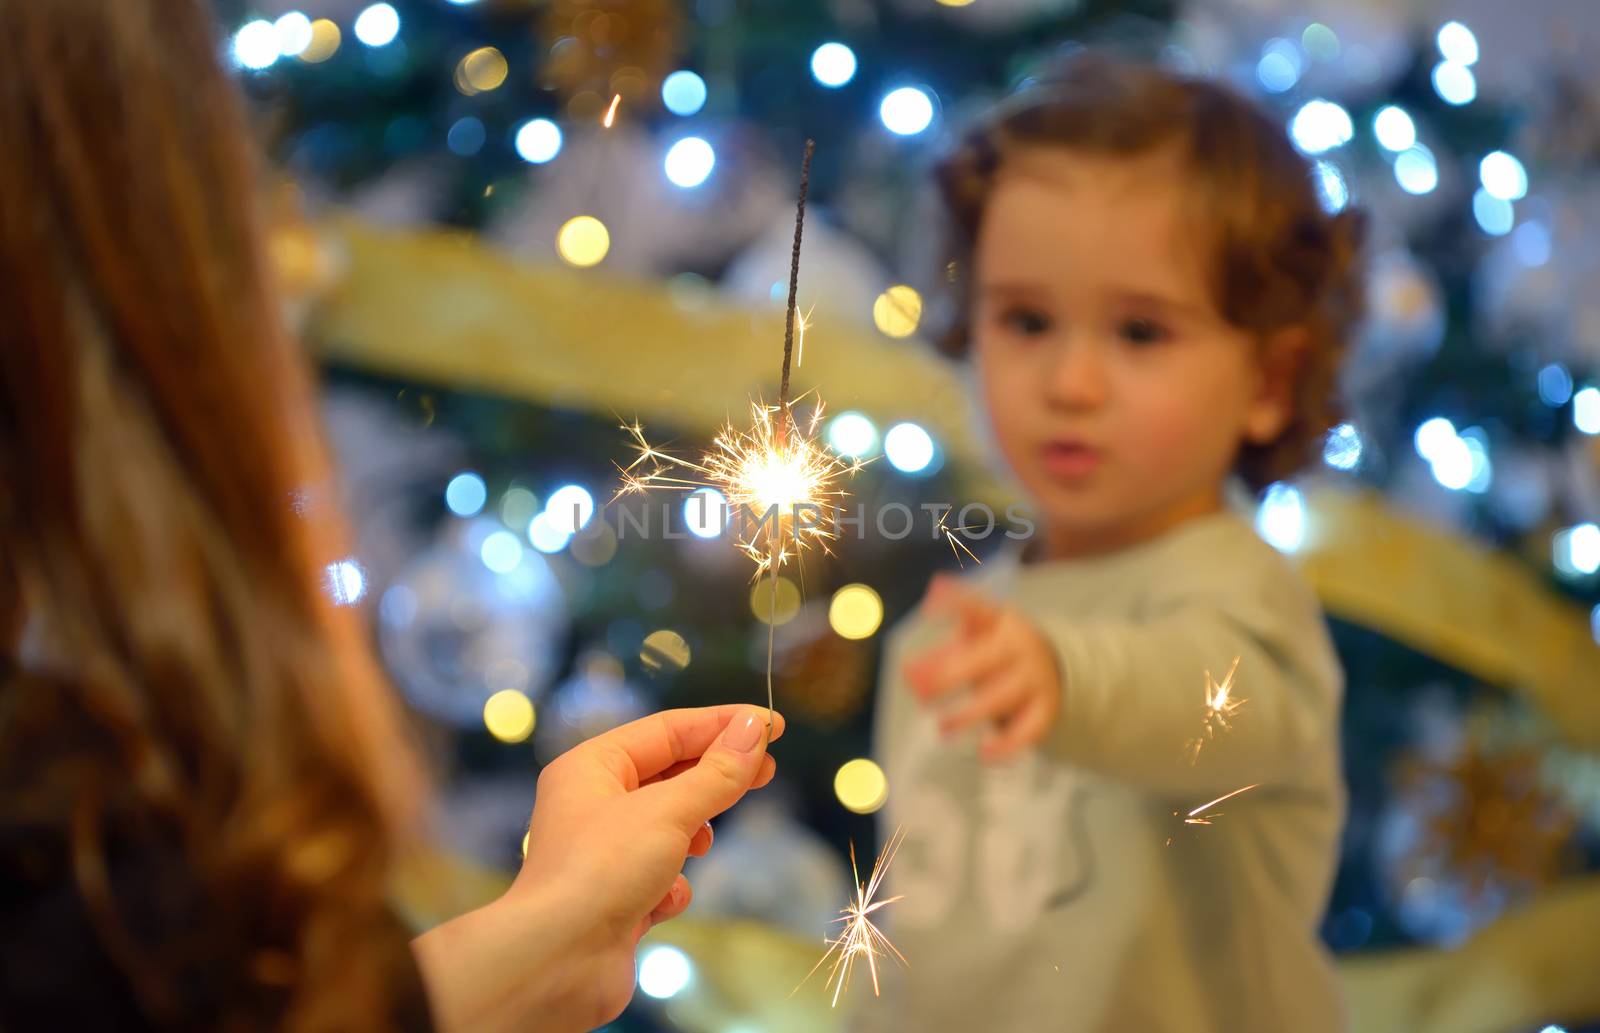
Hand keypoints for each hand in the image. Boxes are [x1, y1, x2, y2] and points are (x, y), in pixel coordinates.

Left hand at [413, 704, 783, 1032]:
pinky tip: (667, 898)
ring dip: (691, 835)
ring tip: (702, 842)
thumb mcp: (669, 811)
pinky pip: (658, 876)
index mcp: (590, 767)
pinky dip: (671, 885)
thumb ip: (718, 772)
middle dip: (714, 777)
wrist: (557, 963)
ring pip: (666, 826)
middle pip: (668, 774)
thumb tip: (756, 726)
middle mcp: (591, 804)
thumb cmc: (604, 870)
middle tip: (767, 772)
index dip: (722, 724)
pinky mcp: (613, 899)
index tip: (772, 725)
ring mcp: (602, 854)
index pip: (667, 730)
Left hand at [903, 573, 1060, 762]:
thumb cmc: (996, 652)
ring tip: (941, 727)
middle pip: (985, 659)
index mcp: (1000, 622)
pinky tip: (985, 754)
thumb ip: (940, 656)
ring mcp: (1035, 678)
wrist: (1053, 666)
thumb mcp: (974, 643)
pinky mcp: (1045, 709)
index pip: (976, 609)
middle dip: (948, 675)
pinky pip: (1028, 729)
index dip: (953, 604)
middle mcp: (1020, 647)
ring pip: (1002, 696)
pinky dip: (1008, 744)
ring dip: (969, 714)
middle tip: (918, 691)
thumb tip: (909, 676)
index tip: (927, 606)